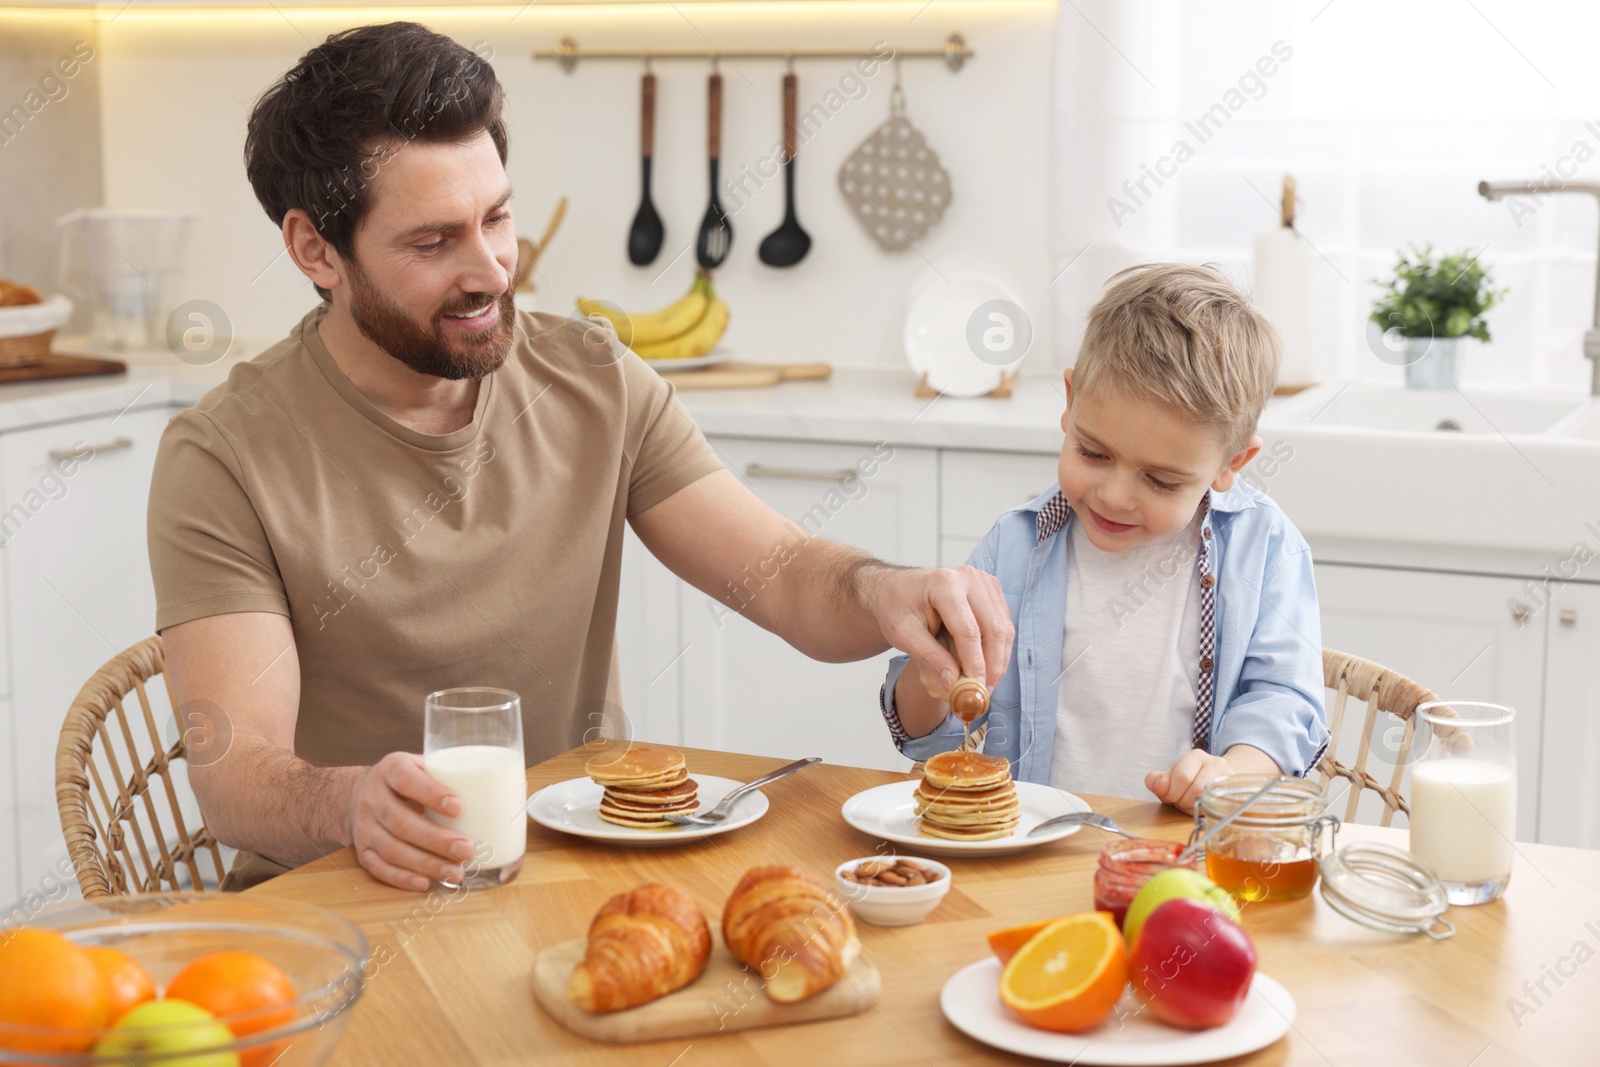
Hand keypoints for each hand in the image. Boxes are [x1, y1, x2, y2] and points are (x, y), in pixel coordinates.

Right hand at [347, 752, 474, 890]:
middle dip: (436, 840)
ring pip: (392, 849)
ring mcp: (365, 826)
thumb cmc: (408, 780)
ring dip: (426, 864)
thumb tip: (516, 787)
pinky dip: (402, 878)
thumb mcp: (424, 765)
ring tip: (456, 873)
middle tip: (468, 850)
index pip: (407, 780)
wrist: (359, 794)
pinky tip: (426, 883)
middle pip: (401, 821)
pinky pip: (379, 868)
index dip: (431, 793)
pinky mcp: (362, 850)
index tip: (458, 807)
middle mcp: (373, 797)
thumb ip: (458, 774)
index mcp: (392, 769)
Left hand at [863, 565, 1013, 696]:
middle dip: (992, 666)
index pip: (968, 630)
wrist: (897, 588)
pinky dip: (999, 650)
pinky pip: (1004, 625)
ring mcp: (985, 582)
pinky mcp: (992, 591)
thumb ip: (929, 657)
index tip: (974, 690)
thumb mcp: (903, 635)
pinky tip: (987, 668)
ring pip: (1004, 629)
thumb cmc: (896, 608)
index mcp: (944, 584)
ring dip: (998, 661)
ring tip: (984, 685)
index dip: (975, 663)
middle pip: (994, 629)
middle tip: (983, 694)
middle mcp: (970, 577)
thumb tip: (954, 685)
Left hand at [1145, 749, 1233, 814]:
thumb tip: (1160, 785)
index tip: (1169, 796)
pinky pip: (1218, 807)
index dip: (1171, 792)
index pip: (1182, 776)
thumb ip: (1156, 781)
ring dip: (1193, 808)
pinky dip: (1205, 812)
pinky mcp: (1236, 793)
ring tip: (1190, 805)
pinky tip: (1201, 808)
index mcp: (1196, 756)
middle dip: (1182, 801)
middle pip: (1195, 789)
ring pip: (1208, 798)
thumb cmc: (1189, 781)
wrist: (1217, 781)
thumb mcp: (1169, 779)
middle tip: (1180, 802)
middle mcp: (1215, 763)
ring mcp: (1229, 778)